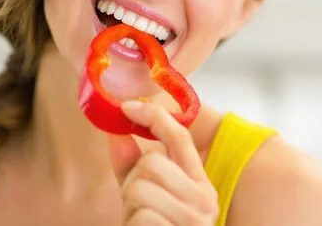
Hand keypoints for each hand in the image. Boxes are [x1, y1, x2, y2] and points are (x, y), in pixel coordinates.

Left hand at [107, 100, 218, 225]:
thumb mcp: (145, 196)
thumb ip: (132, 164)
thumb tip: (115, 131)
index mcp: (201, 184)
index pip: (180, 136)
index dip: (153, 116)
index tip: (128, 107)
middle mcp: (206, 199)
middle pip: (151, 163)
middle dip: (132, 181)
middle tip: (136, 202)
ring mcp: (195, 220)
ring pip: (141, 187)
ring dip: (130, 206)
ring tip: (141, 220)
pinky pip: (140, 215)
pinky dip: (132, 224)